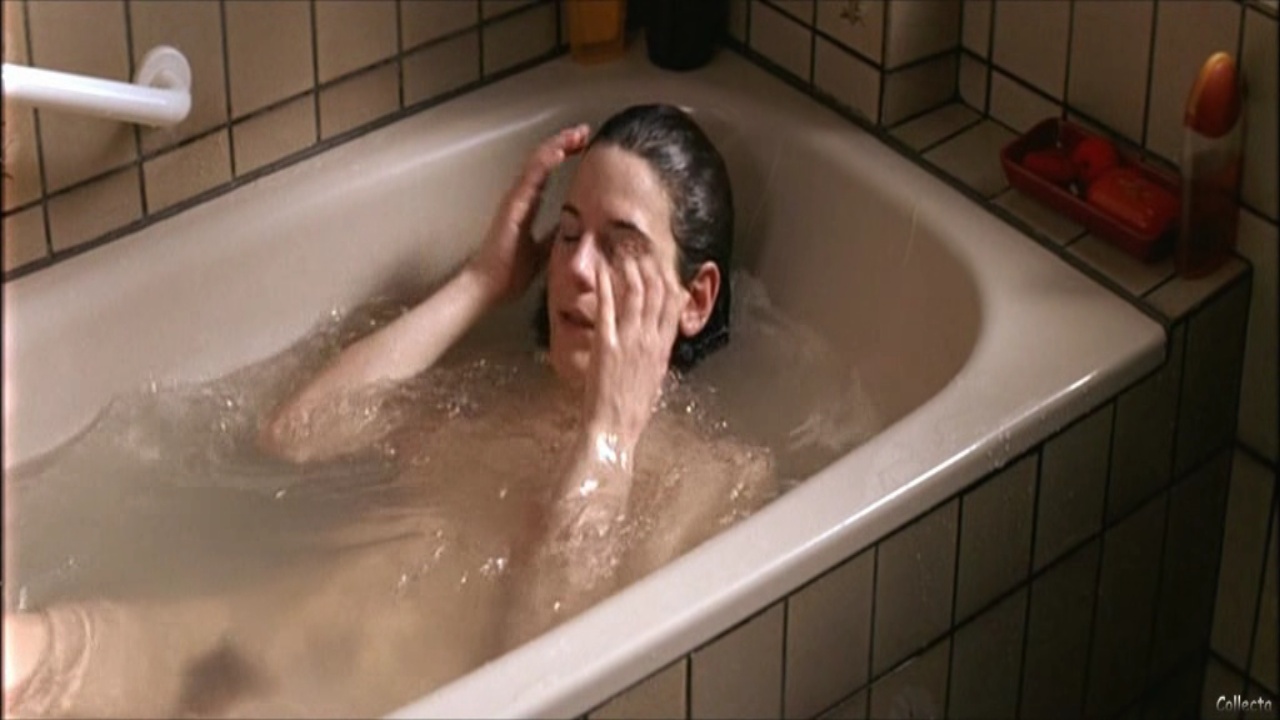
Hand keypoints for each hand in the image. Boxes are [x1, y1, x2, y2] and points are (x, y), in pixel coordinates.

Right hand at [467, 124, 589, 304]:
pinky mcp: (513, 204)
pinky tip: (560, 150)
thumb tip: (578, 225)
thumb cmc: (511, 271)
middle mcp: (521, 196)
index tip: (584, 146)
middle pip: (543, 159)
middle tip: (585, 132)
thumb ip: (558, 234)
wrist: (490, 286)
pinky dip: (545, 160)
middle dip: (565, 142)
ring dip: (558, 144)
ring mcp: (515, 198)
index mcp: (528, 204)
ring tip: (576, 134)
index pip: (548, 170)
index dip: (565, 153)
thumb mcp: (545, 249)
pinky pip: (530, 176)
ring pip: (537, 161)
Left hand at [583, 252, 687, 453]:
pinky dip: (604, 286)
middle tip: (643, 252)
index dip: (669, 282)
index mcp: (662, 349)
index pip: (672, 307)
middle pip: (656, 294)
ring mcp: (629, 341)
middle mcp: (649, 340)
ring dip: (630, 271)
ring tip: (625, 254)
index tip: (663, 267)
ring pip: (635, 296)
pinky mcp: (606, 344)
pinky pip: (607, 308)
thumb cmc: (632, 410)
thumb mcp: (654, 379)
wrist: (614, 427)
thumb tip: (657, 340)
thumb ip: (656, 355)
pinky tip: (601, 271)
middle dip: (651, 269)